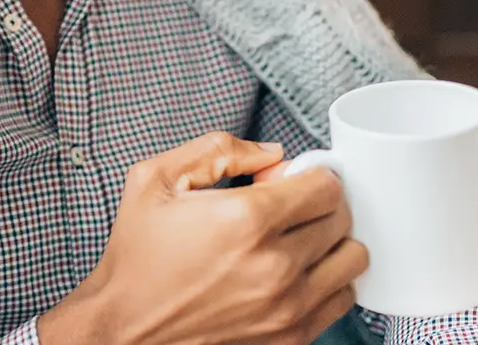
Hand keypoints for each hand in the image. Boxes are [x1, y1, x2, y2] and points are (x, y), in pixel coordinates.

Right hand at [37, 132, 367, 344]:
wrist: (126, 326)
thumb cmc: (137, 257)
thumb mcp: (155, 180)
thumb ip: (216, 150)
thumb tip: (270, 153)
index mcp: (244, 219)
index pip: (325, 185)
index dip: (309, 172)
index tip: (289, 178)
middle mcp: (274, 265)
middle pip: (341, 217)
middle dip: (320, 202)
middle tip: (288, 204)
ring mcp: (287, 306)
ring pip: (352, 258)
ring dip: (331, 240)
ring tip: (297, 237)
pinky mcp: (291, 336)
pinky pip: (343, 298)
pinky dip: (329, 279)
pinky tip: (297, 269)